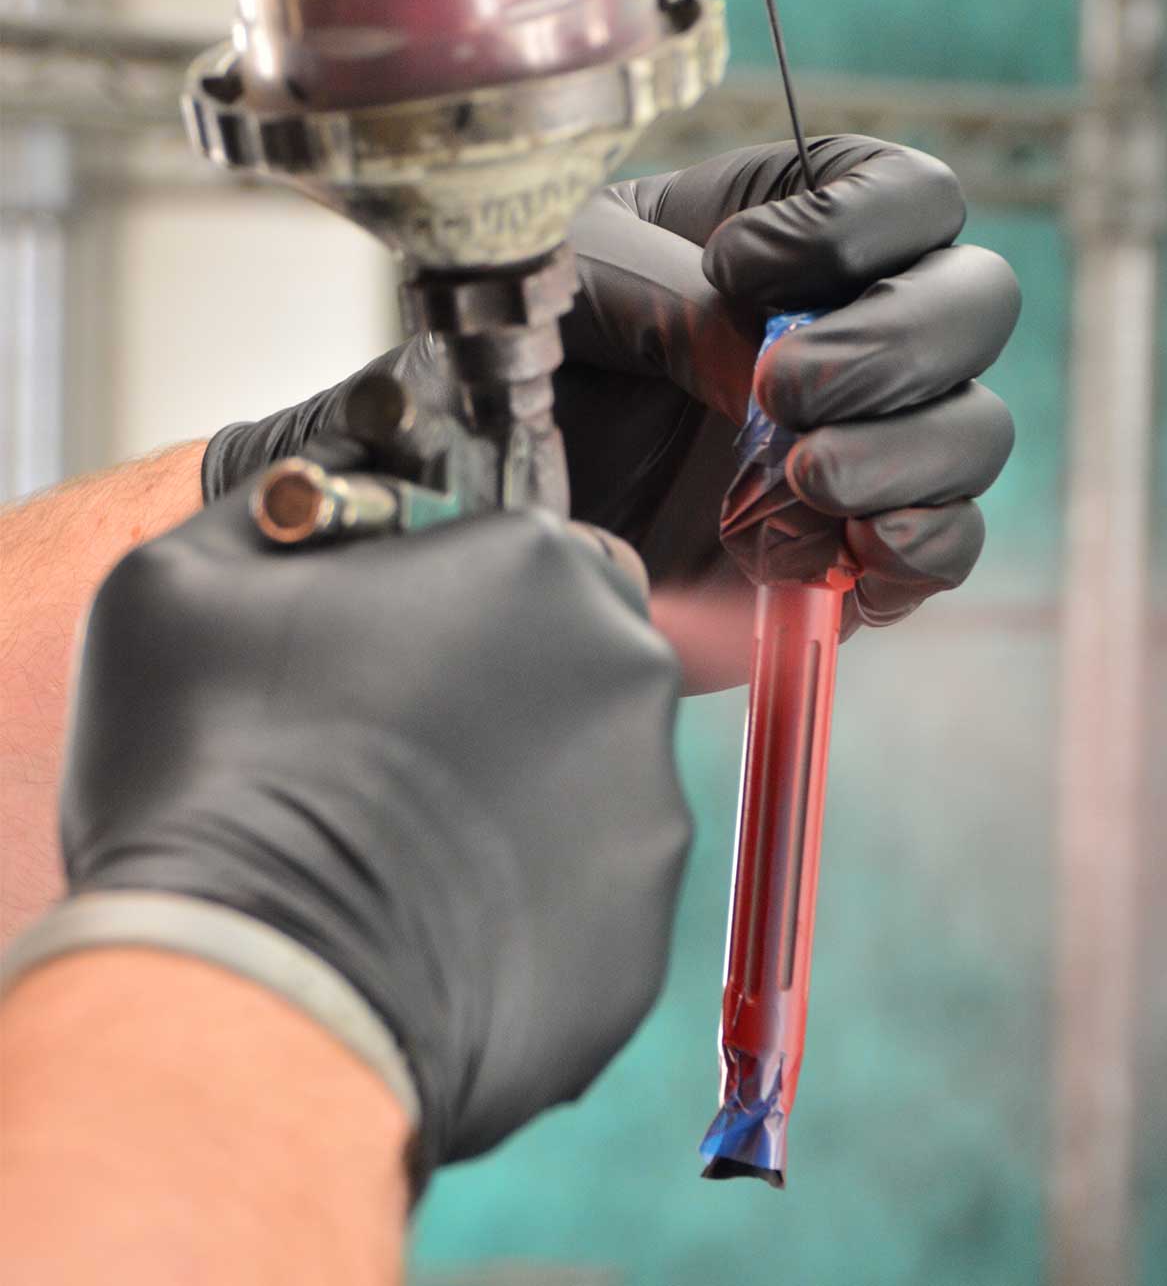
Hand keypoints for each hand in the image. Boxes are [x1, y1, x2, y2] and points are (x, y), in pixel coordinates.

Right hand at [54, 494, 689, 1182]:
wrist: (251, 992)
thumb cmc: (210, 778)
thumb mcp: (182, 582)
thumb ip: (282, 515)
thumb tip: (316, 508)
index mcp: (535, 564)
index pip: (537, 550)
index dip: (469, 594)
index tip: (413, 645)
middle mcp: (623, 667)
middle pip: (584, 653)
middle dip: (517, 680)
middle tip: (411, 743)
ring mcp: (649, 800)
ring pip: (596, 774)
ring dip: (529, 791)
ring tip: (413, 844)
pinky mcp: (643, 922)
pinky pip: (594, 889)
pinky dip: (536, 896)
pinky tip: (445, 919)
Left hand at [203, 136, 1019, 689]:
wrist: (492, 501)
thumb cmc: (530, 356)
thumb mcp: (572, 284)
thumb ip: (677, 301)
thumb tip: (772, 367)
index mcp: (799, 230)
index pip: (914, 193)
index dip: (858, 226)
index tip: (739, 269)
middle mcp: (856, 330)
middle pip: (978, 305)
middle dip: (891, 346)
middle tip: (779, 389)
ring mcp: (869, 445)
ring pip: (975, 431)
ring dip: (903, 452)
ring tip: (798, 476)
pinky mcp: (856, 553)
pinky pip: (946, 549)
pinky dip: (915, 548)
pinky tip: (831, 548)